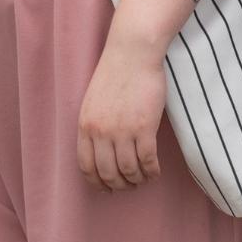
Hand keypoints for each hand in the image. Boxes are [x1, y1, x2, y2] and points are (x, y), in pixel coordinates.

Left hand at [77, 41, 165, 190]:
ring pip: (129, 170)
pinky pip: (147, 160)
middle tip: (129, 186)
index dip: (97, 182)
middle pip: (108, 173)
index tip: (106, 188)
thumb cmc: (115, 73)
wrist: (132, 53)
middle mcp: (101, 132)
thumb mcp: (93, 100)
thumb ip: (94, 125)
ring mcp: (123, 131)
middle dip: (119, 185)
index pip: (86, 166)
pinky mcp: (144, 127)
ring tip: (143, 179)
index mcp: (85, 125)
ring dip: (137, 180)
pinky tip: (155, 171)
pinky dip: (152, 171)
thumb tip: (102, 150)